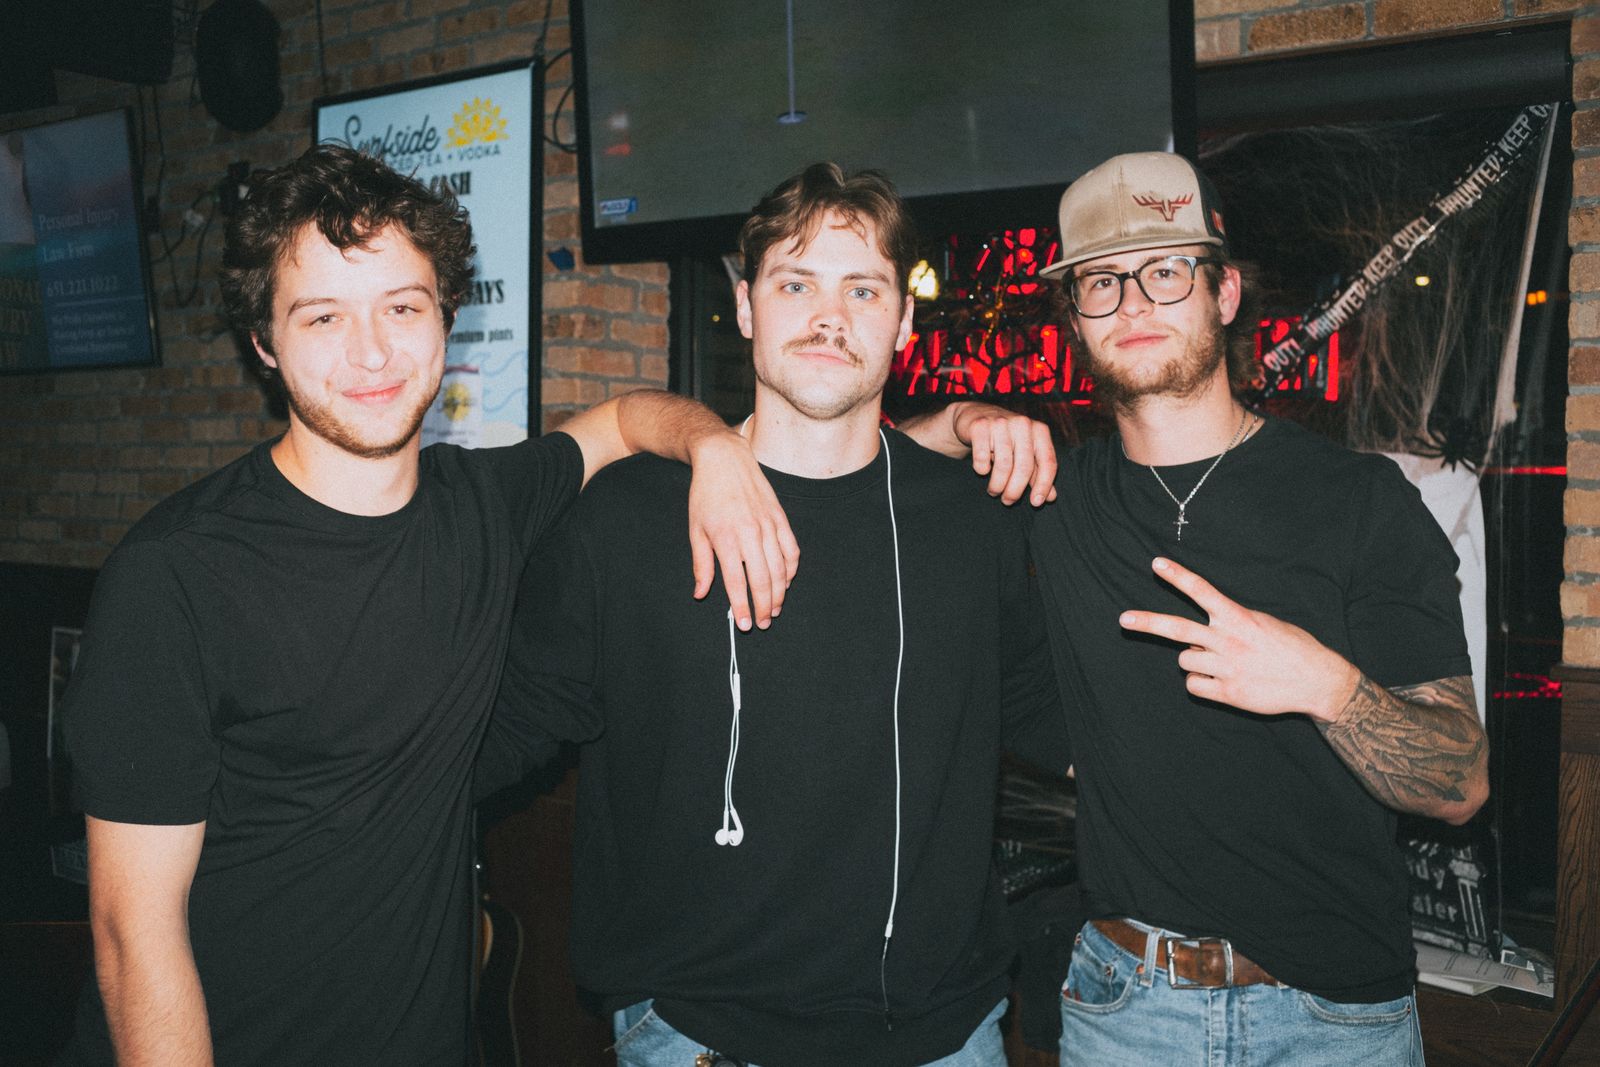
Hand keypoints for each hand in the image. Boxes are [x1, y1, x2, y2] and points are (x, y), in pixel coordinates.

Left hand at [687, 431, 799, 630]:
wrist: (724, 459)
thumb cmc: (706, 496)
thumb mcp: (696, 530)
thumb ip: (702, 564)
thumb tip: (701, 593)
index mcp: (726, 539)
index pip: (737, 583)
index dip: (742, 608)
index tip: (745, 625)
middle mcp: (750, 534)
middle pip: (763, 580)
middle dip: (764, 606)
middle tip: (764, 622)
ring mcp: (768, 525)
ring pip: (780, 568)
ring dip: (780, 593)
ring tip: (776, 609)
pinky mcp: (780, 518)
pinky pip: (792, 550)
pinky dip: (792, 569)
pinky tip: (787, 581)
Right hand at [952, 403, 1057, 505]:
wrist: (975, 416)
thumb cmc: (1005, 439)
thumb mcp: (1025, 453)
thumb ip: (1037, 474)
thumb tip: (1051, 497)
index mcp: (1039, 430)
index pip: (1048, 461)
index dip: (1044, 485)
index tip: (1035, 503)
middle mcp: (1023, 424)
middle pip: (1024, 466)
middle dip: (1015, 490)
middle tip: (1008, 501)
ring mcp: (1001, 423)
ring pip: (1003, 465)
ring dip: (997, 485)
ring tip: (994, 491)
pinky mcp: (980, 426)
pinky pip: (982, 457)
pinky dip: (982, 469)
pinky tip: (982, 471)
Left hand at [1117, 557, 1358, 721]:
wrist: (1317, 681)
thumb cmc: (1292, 648)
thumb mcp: (1264, 622)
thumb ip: (1233, 622)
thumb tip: (1205, 632)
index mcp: (1238, 618)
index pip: (1201, 590)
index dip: (1177, 576)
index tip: (1155, 563)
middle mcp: (1228, 640)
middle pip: (1177, 629)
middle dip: (1147, 622)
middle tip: (1123, 619)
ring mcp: (1226, 667)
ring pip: (1184, 660)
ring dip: (1194, 661)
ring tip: (1220, 663)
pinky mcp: (1228, 693)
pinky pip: (1193, 686)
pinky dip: (1199, 683)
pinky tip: (1219, 682)